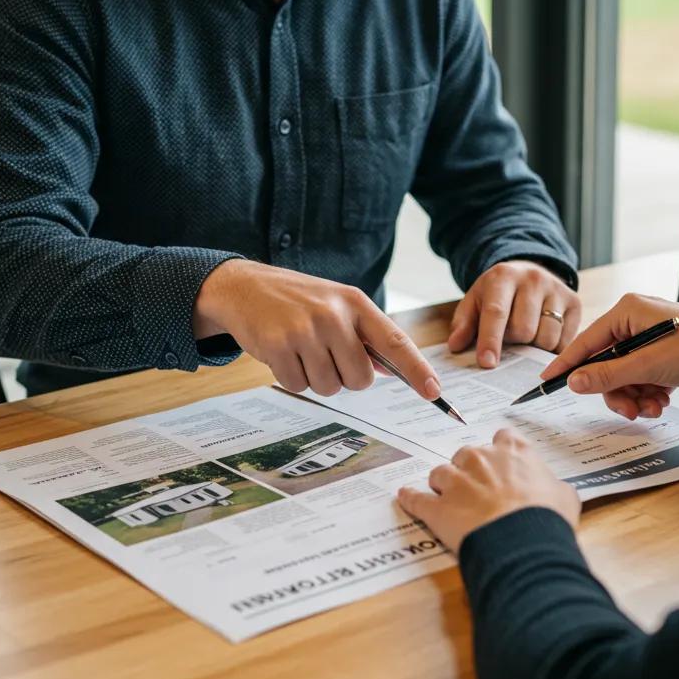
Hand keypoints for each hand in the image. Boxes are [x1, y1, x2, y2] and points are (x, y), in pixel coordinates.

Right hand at [192, 260, 441, 398]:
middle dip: (345, 378)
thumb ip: (365, 335)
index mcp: (355, 302)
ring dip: (316, 378)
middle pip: (360, 379)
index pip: (395, 341)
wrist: (244, 286)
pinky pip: (299, 386)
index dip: (417, 370)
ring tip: (301, 350)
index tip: (434, 392)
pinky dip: (292, 378)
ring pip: (329, 387)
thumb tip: (393, 370)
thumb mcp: (336, 305)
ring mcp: (305, 330)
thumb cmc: (298, 301)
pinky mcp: (278, 346)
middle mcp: (333, 314)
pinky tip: (283, 353)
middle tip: (326, 357)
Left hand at [397, 429, 579, 552]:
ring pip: (440, 473)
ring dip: (443, 484)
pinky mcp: (436, 507)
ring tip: (448, 499)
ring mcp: (455, 481)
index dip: (500, 452)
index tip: (500, 464)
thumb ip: (554, 486)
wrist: (523, 543)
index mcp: (514, 451)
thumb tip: (555, 491)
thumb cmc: (547, 518)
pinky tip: (405, 497)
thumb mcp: (565, 496)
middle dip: (468, 469)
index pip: (502, 437)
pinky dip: (410, 498)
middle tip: (477, 489)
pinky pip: (416, 498)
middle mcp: (481, 458)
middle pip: (466, 453)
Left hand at [447, 261, 580, 367]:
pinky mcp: (574, 302)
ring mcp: (557, 290)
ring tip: (526, 338)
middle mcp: (533, 280)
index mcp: (503, 277)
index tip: (487, 364)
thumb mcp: (475, 301)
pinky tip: (542, 338)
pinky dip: (552, 349)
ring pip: (547, 338)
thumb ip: (463, 324)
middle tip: (509, 339)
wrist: (528, 272)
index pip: (497, 312)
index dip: (491, 340)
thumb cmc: (497, 294)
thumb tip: (456, 346)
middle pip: (524, 330)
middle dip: (514, 344)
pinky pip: (564, 341)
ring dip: (533, 349)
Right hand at [540, 293, 678, 419]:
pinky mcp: (662, 353)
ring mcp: (650, 338)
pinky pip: (641, 377)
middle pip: (606, 364)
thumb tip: (574, 382)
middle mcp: (635, 321)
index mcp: (627, 311)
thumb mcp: (647, 365)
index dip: (567, 364)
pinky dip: (648, 392)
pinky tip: (663, 399)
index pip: (586, 341)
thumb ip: (607, 375)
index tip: (547, 381)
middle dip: (617, 390)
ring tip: (654, 406)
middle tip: (629, 408)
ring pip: (624, 375)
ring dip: (635, 396)